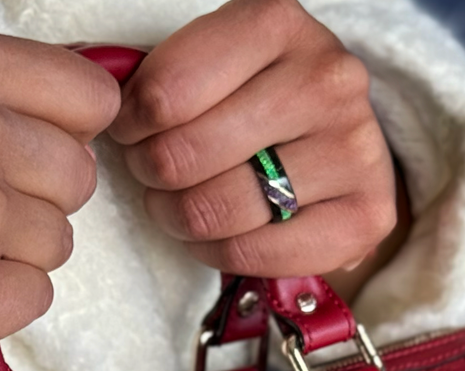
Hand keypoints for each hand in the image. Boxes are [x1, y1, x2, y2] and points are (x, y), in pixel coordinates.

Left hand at [108, 0, 404, 288]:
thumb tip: (98, 98)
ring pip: (217, 209)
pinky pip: (254, 254)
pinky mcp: (367, 216)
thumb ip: (161, 76)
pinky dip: (219, 253)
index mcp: (278, 22)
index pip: (166, 93)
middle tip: (155, 177)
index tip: (132, 131)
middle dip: (153, 175)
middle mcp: (327, 78)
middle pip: (186, 155)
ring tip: (179, 207)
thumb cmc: (257, 102)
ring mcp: (354, 148)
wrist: (339, 148)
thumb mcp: (213, 64)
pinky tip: (216, 237)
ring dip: (179, 218)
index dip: (131, 124)